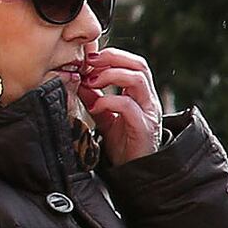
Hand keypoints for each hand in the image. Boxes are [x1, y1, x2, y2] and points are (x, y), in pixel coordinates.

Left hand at [74, 47, 165, 164]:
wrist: (135, 172)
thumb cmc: (123, 144)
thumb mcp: (105, 117)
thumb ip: (95, 98)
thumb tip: (78, 81)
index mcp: (141, 94)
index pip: (133, 63)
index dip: (111, 56)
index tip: (88, 59)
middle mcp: (148, 99)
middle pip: (138, 65)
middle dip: (112, 59)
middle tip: (89, 64)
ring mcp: (149, 112)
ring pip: (137, 79)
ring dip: (110, 75)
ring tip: (91, 81)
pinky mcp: (144, 127)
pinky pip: (128, 106)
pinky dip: (108, 101)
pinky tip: (95, 107)